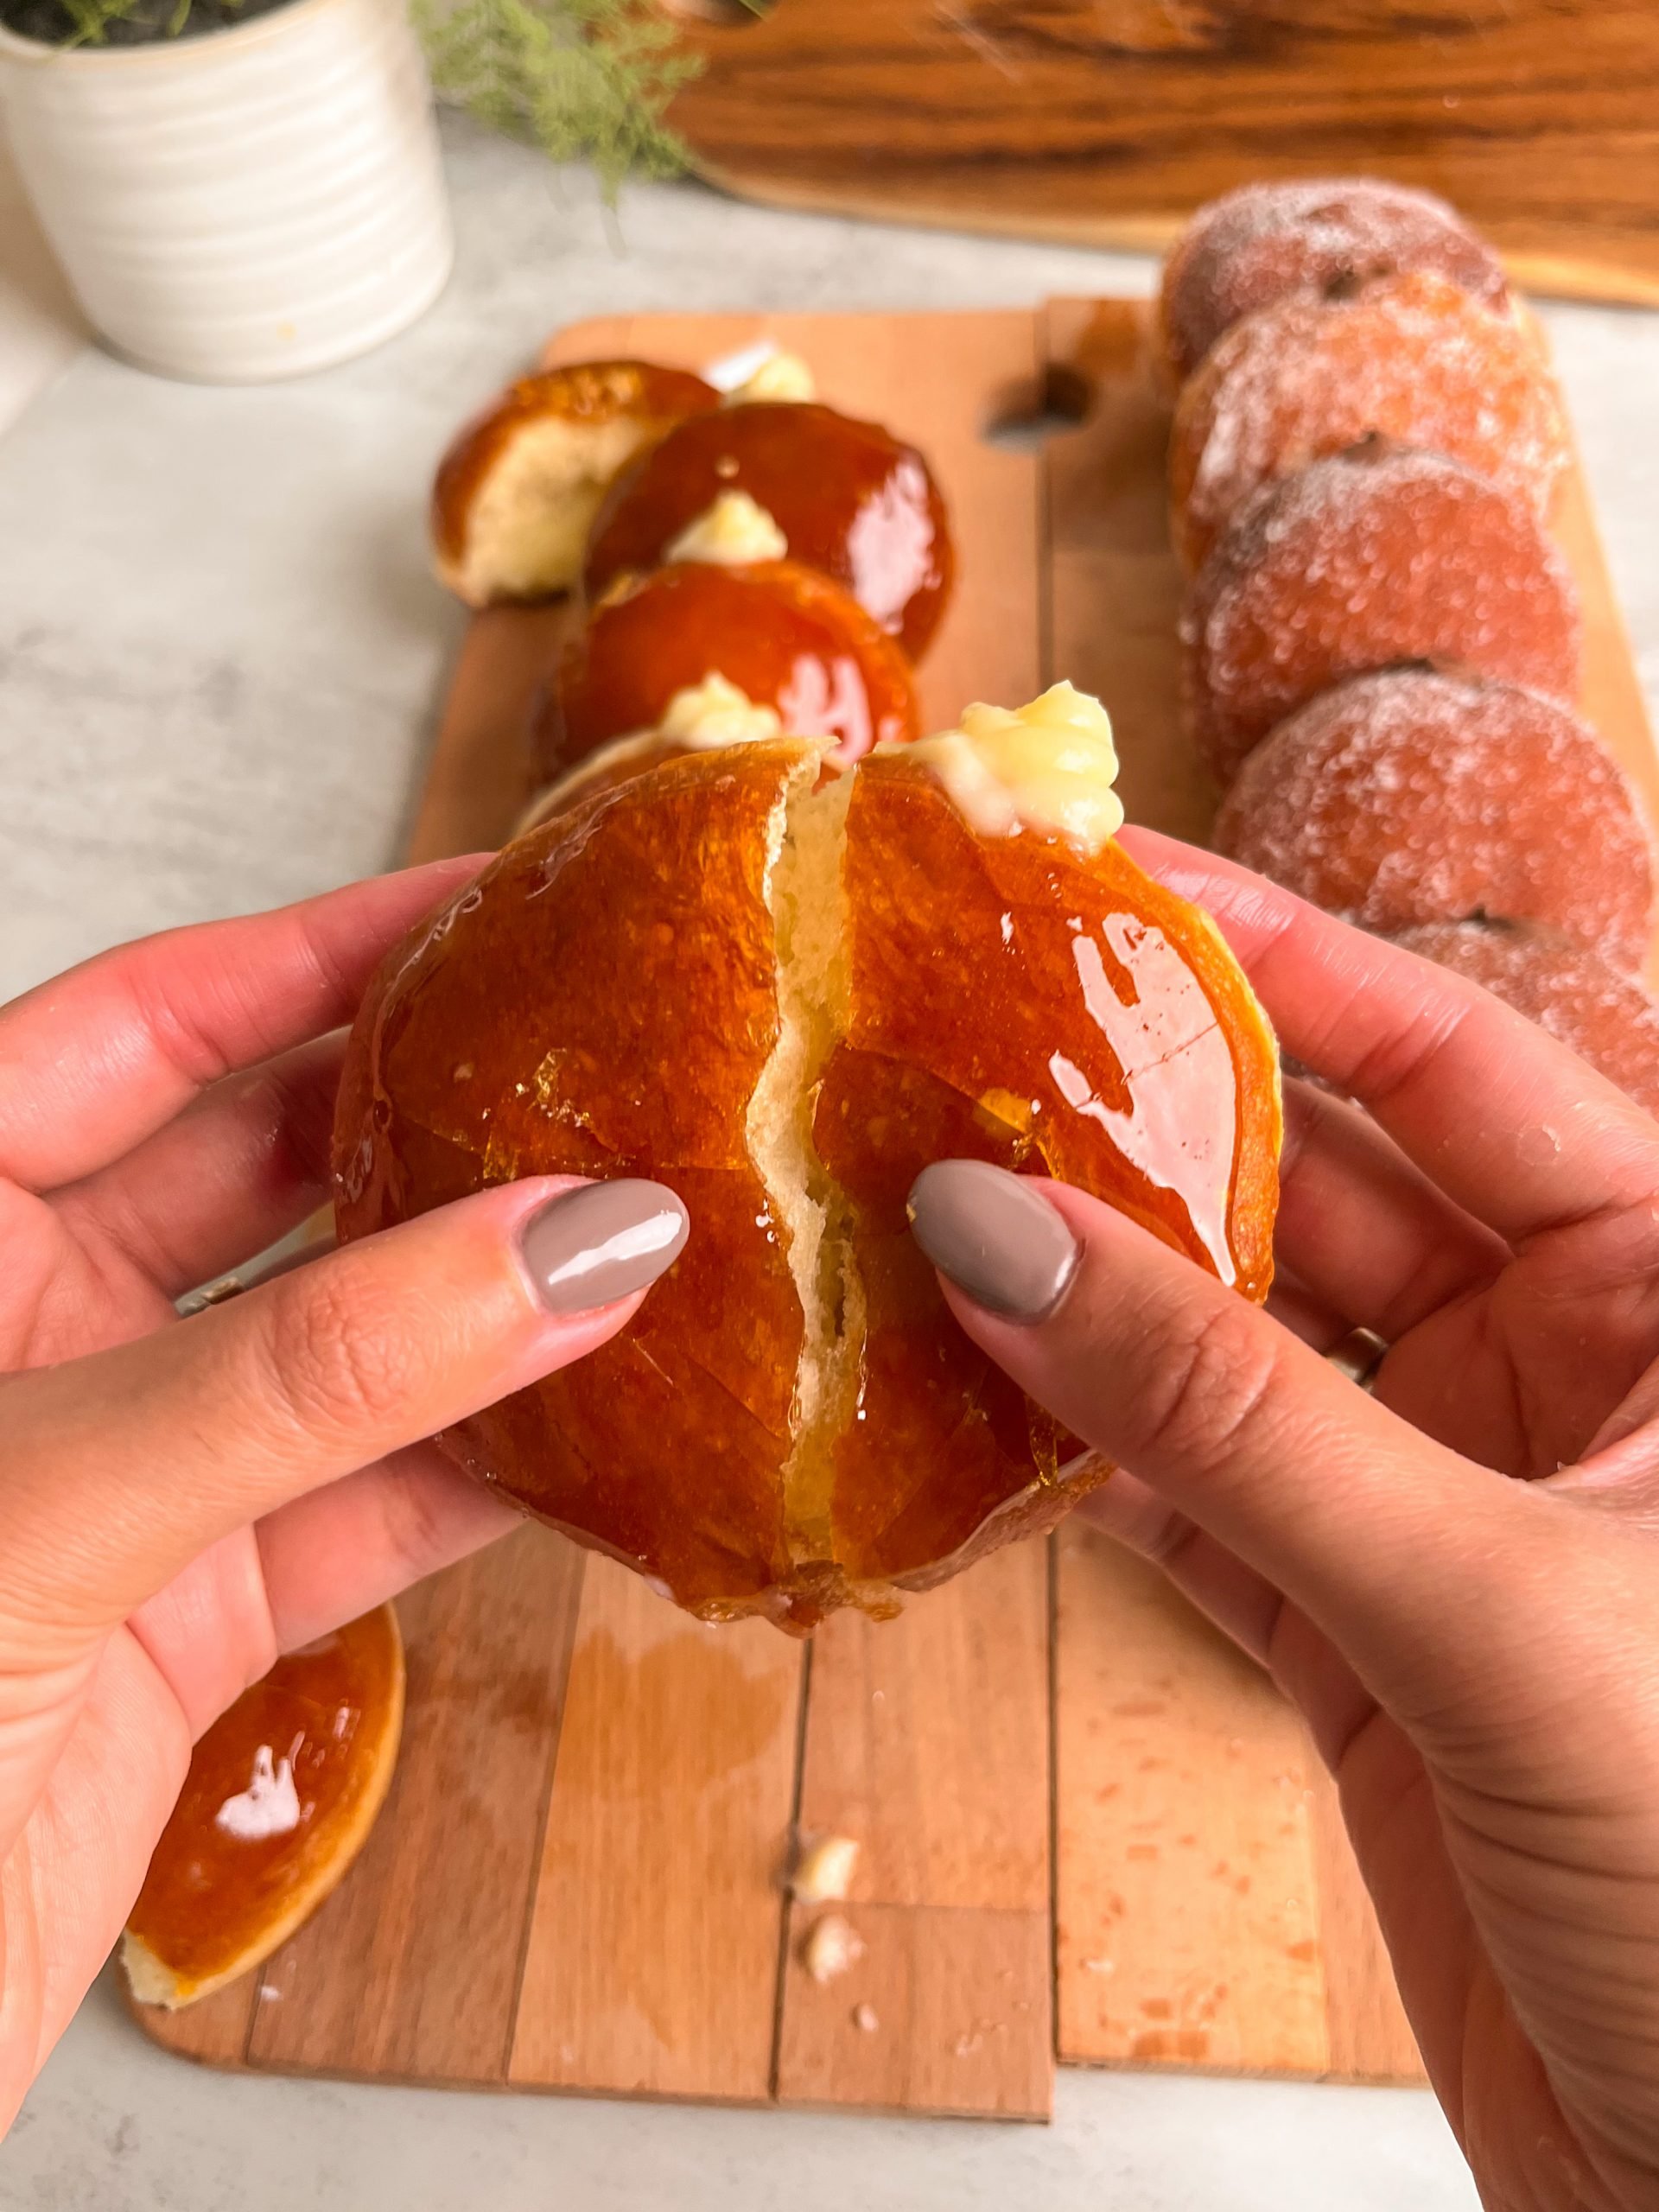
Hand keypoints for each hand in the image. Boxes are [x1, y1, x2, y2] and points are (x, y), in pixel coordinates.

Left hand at [0, 866, 686, 2132]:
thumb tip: (568, 1246)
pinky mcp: (184, 1624)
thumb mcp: (51, 1496)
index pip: (142, 1027)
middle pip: (265, 1169)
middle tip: (609, 1061)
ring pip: (341, 1351)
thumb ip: (315, 1373)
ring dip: (490, 1308)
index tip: (484, 898)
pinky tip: (604, 1433)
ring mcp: (116, 1475)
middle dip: (438, 1119)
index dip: (317, 950)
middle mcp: (27, 1330)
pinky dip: (486, 1478)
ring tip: (647, 1234)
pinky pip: (366, 1513)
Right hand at [910, 832, 1658, 2211]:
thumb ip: (1238, 1424)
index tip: (1111, 879)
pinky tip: (975, 1410)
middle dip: (1148, 1132)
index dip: (1280, 960)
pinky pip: (1204, 1503)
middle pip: (1325, 1195)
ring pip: (1243, 1354)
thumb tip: (1001, 1236)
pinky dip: (1091, 1464)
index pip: (1453, 1064)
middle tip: (961, 1050)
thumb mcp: (1499, 1607)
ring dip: (1094, 1300)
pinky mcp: (1372, 1639)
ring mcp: (1459, 1505)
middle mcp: (1572, 1375)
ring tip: (927, 1213)